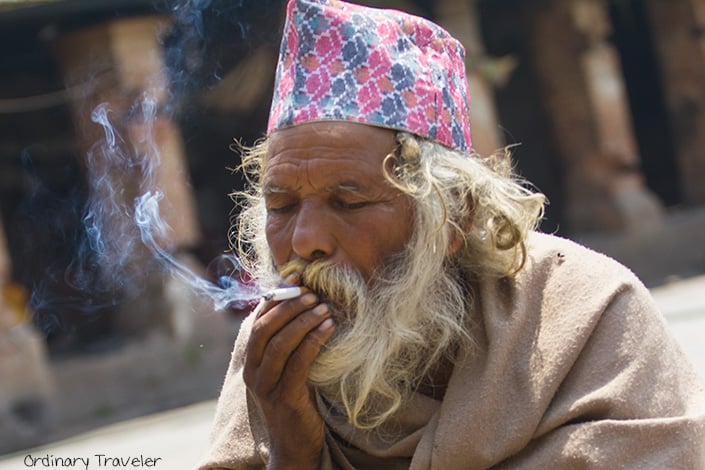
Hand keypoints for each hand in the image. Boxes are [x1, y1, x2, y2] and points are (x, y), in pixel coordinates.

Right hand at [243, 291, 334, 468]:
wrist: (295, 445)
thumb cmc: (297, 400)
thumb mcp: (288, 368)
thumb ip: (290, 342)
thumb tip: (305, 304)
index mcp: (251, 360)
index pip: (258, 320)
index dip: (276, 296)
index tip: (296, 278)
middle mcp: (252, 371)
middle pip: (265, 328)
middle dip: (289, 305)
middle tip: (313, 293)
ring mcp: (265, 386)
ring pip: (280, 343)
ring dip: (303, 320)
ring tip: (325, 307)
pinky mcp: (284, 397)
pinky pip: (298, 362)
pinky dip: (313, 341)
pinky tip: (329, 328)